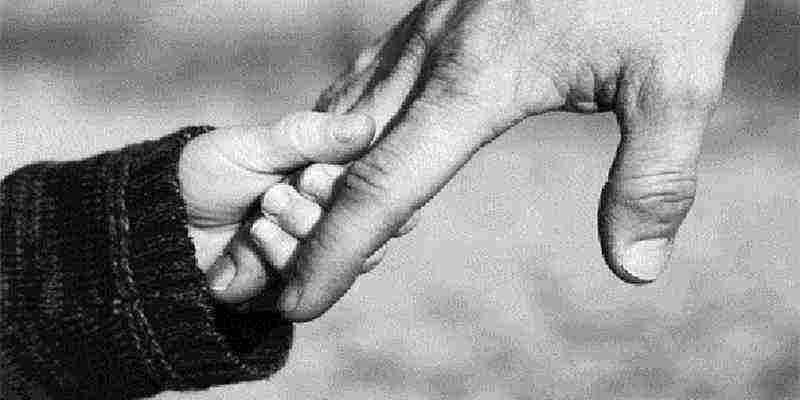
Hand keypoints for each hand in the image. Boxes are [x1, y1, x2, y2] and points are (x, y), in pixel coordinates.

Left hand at [178, 112, 374, 302]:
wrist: (151, 225)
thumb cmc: (202, 174)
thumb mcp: (253, 147)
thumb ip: (309, 138)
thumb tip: (366, 126)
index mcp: (326, 177)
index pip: (365, 191)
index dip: (341, 190)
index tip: (307, 177)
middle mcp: (326, 219)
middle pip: (354, 234)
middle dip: (309, 218)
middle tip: (270, 199)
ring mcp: (308, 257)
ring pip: (329, 266)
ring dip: (288, 248)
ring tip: (253, 228)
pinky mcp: (285, 290)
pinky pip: (296, 294)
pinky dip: (265, 274)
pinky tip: (237, 259)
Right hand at [279, 0, 744, 320]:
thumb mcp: (678, 80)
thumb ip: (654, 177)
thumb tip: (635, 267)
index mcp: (477, 80)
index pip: (384, 186)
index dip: (336, 253)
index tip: (302, 302)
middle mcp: (432, 56)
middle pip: (340, 156)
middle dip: (307, 228)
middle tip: (283, 283)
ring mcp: (425, 31)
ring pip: (342, 114)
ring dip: (315, 177)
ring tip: (300, 229)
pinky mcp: (433, 18)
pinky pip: (364, 79)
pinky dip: (338, 129)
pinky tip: (339, 147)